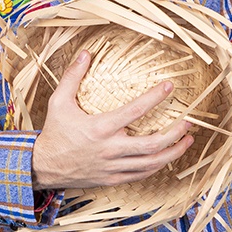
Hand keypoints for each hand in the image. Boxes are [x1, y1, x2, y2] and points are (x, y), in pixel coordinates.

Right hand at [31, 49, 194, 189]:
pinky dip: (158, 166)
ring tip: (187, 140)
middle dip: (174, 133)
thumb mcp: (58, 102)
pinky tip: (167, 157)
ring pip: (152, 163)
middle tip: (188, 122)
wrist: (43, 167)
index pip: (135, 111)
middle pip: (152, 144)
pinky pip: (142, 175)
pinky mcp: (113, 179)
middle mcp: (110, 149)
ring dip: (173, 152)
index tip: (169, 86)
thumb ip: (73, 76)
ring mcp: (113, 167)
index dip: (155, 97)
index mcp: (100, 128)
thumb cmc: (54, 132)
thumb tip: (86, 52)